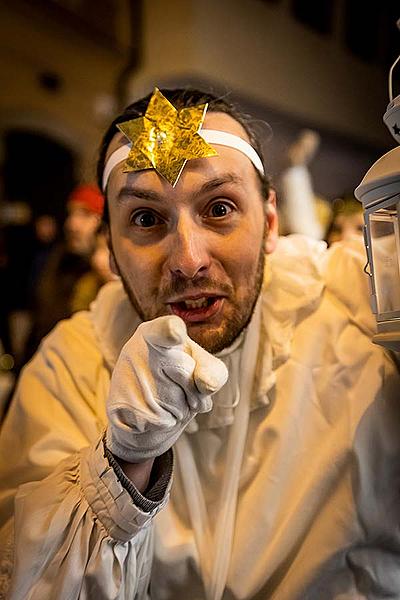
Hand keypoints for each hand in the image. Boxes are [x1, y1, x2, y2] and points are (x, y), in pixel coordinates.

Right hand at [106, 315, 227, 461]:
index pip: (164, 329)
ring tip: (166, 400)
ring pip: (175, 400)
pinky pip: (162, 420)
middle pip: (184, 371)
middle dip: (192, 388)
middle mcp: (136, 348)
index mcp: (155, 331)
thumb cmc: (180, 383)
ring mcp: (125, 377)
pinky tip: (155, 413)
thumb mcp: (203, 371)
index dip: (171, 331)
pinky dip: (168, 422)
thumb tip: (206, 385)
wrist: (146, 420)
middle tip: (178, 386)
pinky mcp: (119, 406)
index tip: (175, 334)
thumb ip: (213, 371)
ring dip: (182, 407)